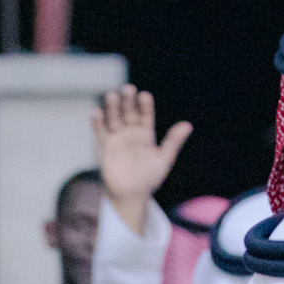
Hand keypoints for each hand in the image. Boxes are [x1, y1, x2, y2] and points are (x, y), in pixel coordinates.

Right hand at [90, 84, 191, 236]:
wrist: (130, 194)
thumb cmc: (149, 177)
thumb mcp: (164, 159)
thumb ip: (173, 142)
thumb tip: (188, 125)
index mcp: (146, 133)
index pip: (146, 115)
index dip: (145, 106)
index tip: (145, 96)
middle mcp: (131, 132)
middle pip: (129, 113)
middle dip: (128, 101)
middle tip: (128, 89)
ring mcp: (117, 138)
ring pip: (114, 119)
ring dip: (112, 107)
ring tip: (112, 95)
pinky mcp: (105, 147)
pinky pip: (100, 133)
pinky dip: (97, 123)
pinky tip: (96, 112)